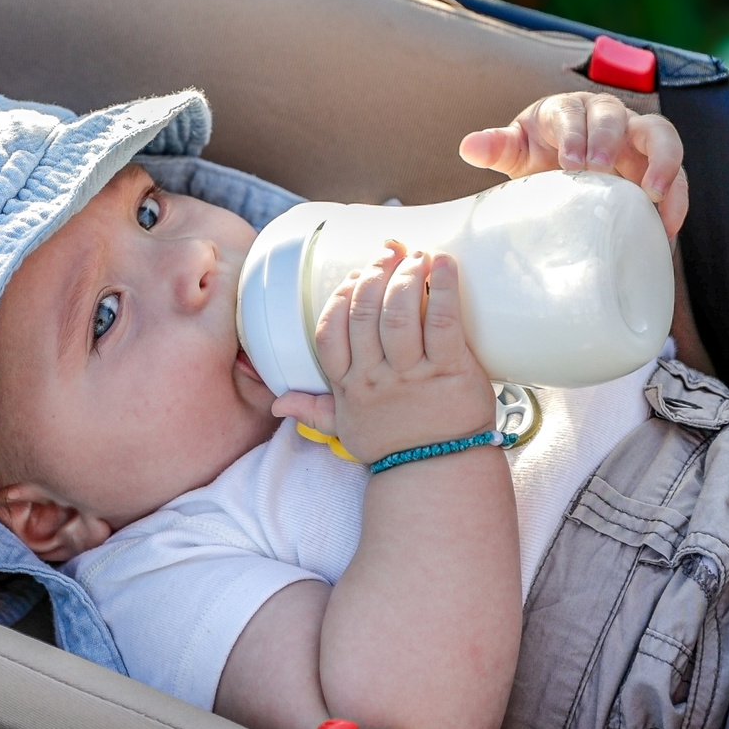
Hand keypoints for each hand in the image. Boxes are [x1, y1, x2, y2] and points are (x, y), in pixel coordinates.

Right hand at [272, 243, 497, 466]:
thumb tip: (277, 404)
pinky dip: (445, 288)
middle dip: (374, 274)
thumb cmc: (393, 446)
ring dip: (406, 276)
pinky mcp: (450, 370)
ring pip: (398, 313)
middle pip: (364, 313)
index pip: (329, 331)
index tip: (354, 275)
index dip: (339, 296)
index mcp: (348, 385)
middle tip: (390, 253)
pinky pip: (443, 321)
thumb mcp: (344, 431)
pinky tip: (444, 264)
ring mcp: (412, 373)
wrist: (438, 474)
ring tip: (417, 256)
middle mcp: (375, 376)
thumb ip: (312, 411)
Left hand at [460, 91, 688, 239]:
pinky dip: (676, 200)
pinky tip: (667, 230)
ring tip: (656, 198)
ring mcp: (636, 141)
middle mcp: (607, 117)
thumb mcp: (516, 151)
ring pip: (662, 137)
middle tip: (601, 170)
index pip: (575, 113)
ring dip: (662, 164)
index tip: (569, 163)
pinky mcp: (656, 167)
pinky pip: (676, 177)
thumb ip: (496, 147)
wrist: (561, 171)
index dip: (575, 133)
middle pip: (620, 115)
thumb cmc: (539, 154)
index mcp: (569, 110)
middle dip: (611, 140)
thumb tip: (467, 147)